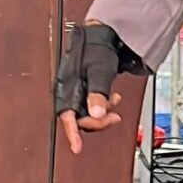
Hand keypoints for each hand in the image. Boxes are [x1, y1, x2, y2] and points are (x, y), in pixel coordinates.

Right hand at [56, 22, 144, 156]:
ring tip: (115, 103)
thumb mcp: (99, 71)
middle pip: (79, 118)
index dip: (71, 134)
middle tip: (114, 117)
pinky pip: (93, 106)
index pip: (67, 116)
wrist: (102, 34)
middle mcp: (69, 91)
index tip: (77, 148)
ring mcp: (78, 91)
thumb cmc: (96, 47)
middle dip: (97, 121)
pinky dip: (105, 106)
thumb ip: (97, 93)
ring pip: (88, 114)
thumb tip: (96, 114)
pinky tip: (114, 98)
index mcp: (66, 86)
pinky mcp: (86, 90)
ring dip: (103, 114)